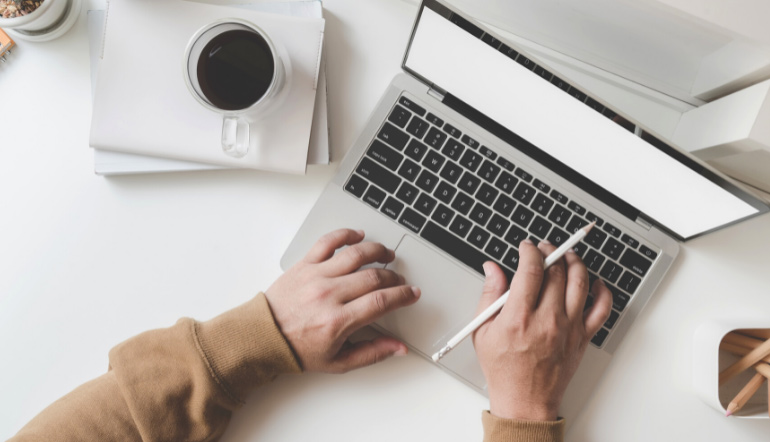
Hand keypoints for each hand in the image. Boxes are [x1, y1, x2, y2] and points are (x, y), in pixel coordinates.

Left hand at [265, 229, 419, 372]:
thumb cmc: (298, 349)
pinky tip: (358, 236)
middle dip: (393, 277)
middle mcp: (328, 295)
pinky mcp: (304, 264)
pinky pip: (328, 241)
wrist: (263, 336)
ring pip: (356, 254)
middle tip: (399, 281)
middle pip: (373, 276)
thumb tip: (398, 348)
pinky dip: (346, 234)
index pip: (381, 301)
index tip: (412, 293)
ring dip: (377, 251)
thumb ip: (372, 353)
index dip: (403, 295)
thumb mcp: (338, 362)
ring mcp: (316, 276)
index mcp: (338, 321)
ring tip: (386, 255)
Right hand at [472, 239, 611, 420]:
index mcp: (519, 318)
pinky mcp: (582, 337)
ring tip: (566, 255)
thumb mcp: (483, 331)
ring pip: (580, 282)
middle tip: (544, 248)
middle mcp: (547, 320)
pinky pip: (602, 308)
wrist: (525, 401)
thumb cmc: (504, 369)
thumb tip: (492, 269)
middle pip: (557, 271)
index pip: (531, 270)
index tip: (526, 247)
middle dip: (550, 251)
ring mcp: (569, 328)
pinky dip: (601, 291)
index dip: (530, 251)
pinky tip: (593, 282)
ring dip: (574, 262)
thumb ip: (489, 295)